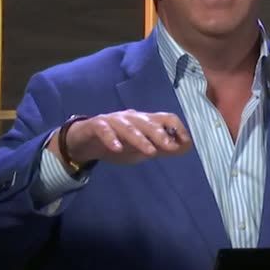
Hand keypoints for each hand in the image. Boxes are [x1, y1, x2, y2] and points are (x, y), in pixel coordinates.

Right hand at [51, 111, 191, 165]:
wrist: (83, 143)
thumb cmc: (118, 144)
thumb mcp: (141, 150)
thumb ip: (161, 149)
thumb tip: (185, 148)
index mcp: (145, 121)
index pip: (166, 118)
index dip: (178, 128)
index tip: (186, 143)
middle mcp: (132, 117)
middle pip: (149, 122)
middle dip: (161, 134)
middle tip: (170, 148)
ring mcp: (113, 120)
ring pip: (129, 126)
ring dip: (140, 138)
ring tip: (150, 152)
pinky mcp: (95, 125)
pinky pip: (104, 129)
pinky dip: (111, 138)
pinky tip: (116, 148)